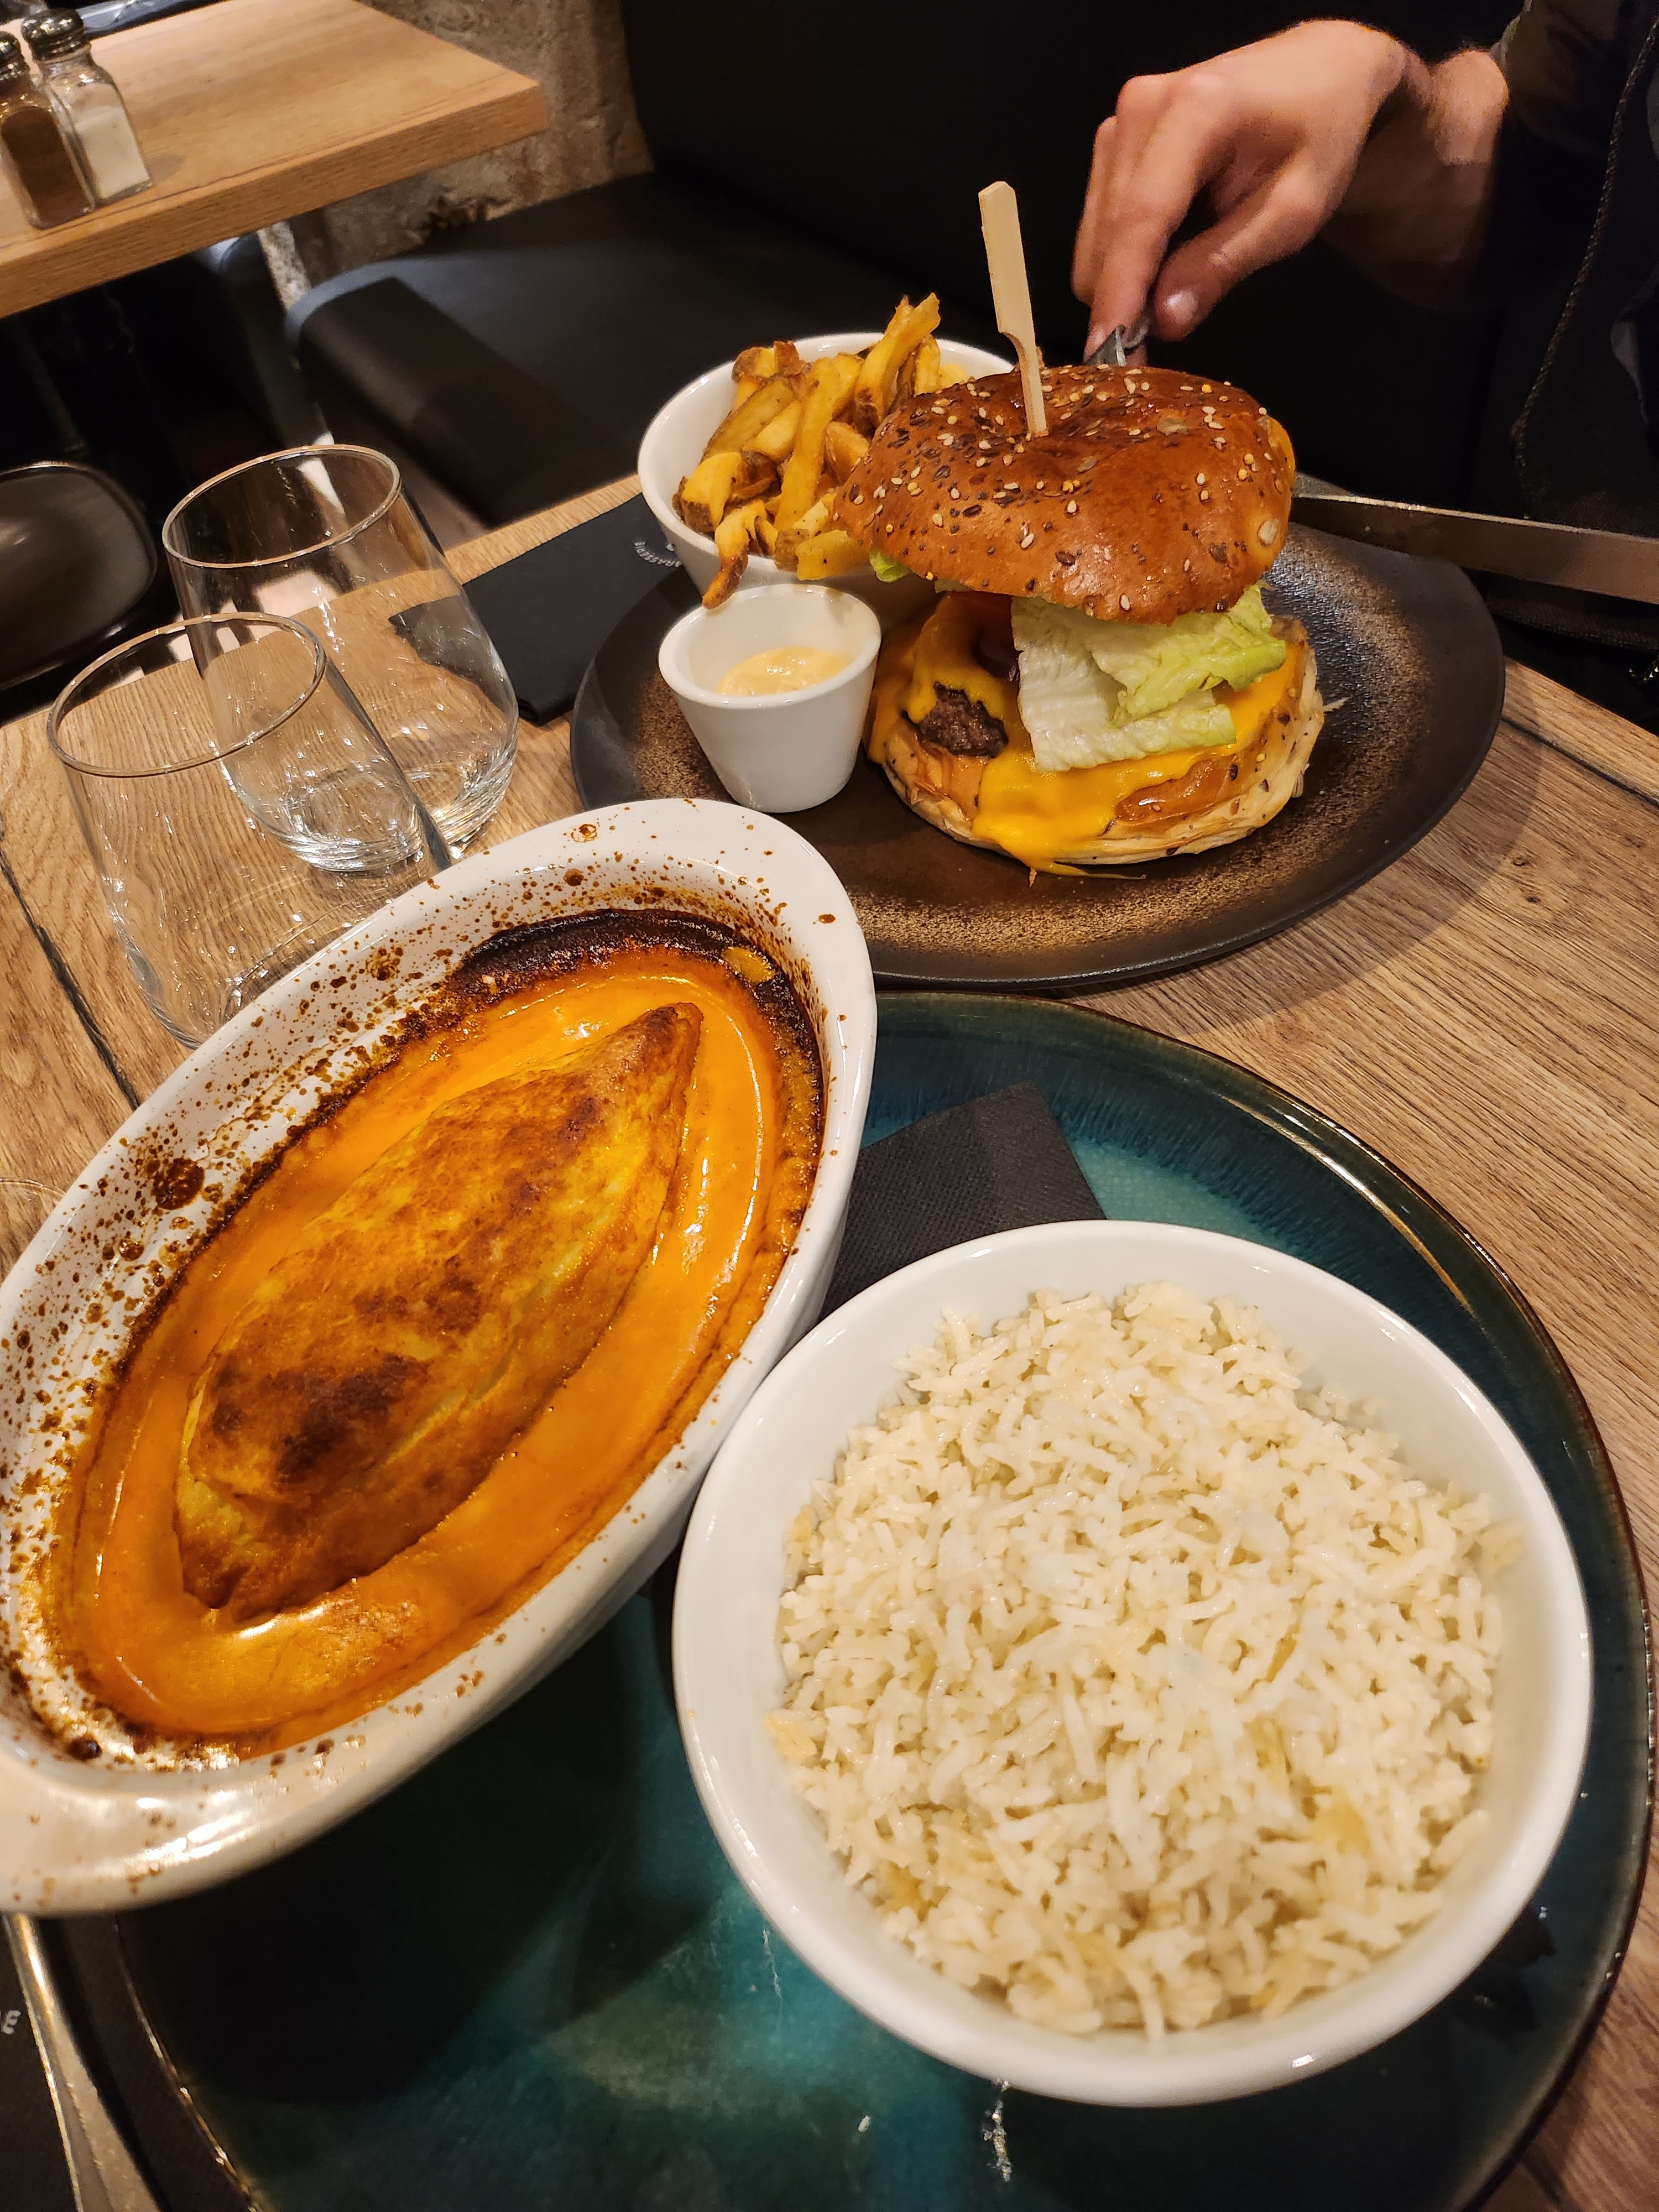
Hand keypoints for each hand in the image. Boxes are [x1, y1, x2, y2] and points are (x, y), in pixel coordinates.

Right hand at [1072, 22, 1422, 350]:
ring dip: (1124, 280)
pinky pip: (1100, 223)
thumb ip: (1223, 263)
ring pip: (1095, 236)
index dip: (1120, 294)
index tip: (1106, 355)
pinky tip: (1167, 259)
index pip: (1140, 218)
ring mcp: (1121, 122)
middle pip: (1107, 235)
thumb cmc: (1319, 137)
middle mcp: (1142, 109)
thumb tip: (1163, 321)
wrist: (1319, 75)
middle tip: (1152, 350)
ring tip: (1176, 292)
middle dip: (1121, 299)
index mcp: (1195, 111)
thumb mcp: (1292, 213)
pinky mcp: (1113, 139)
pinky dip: (1126, 258)